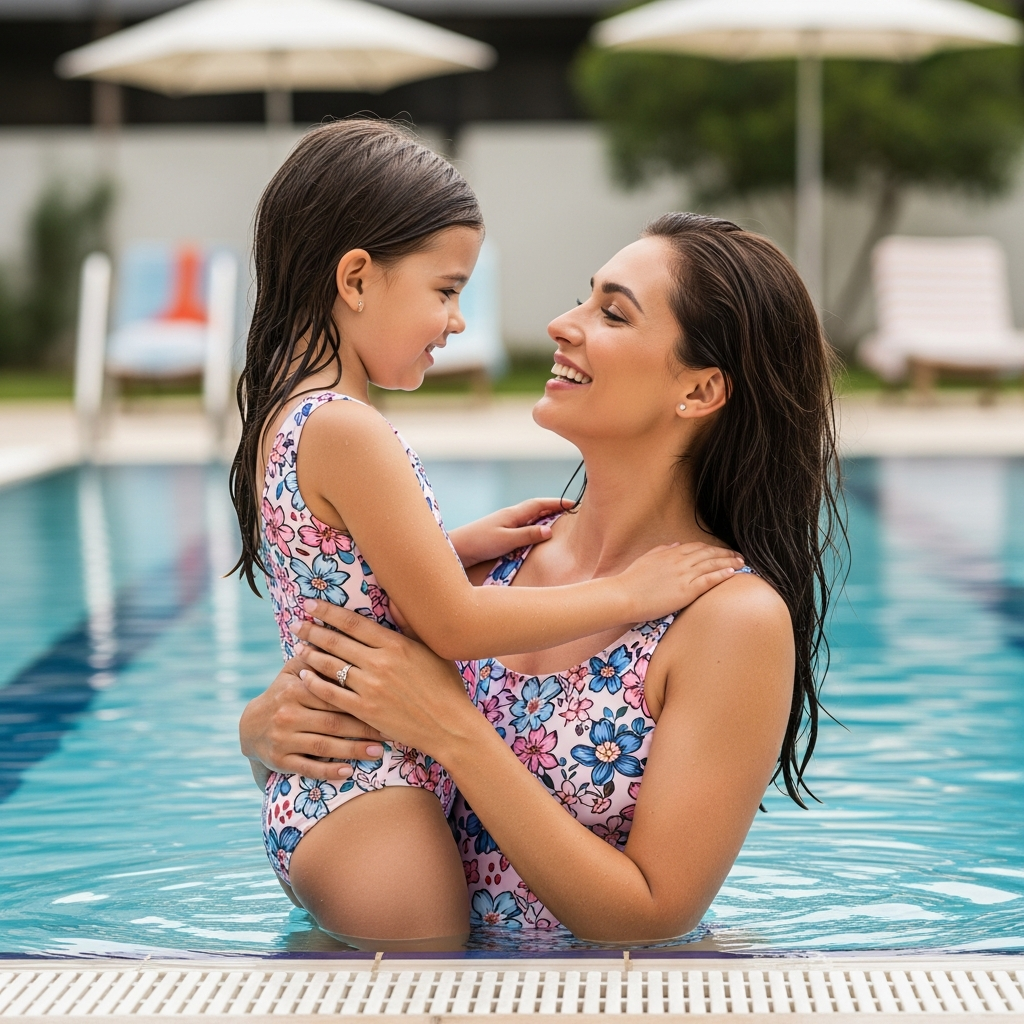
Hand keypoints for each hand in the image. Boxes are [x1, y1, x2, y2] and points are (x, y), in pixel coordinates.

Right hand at [239, 656, 386, 781]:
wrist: (250, 727)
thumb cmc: (285, 693)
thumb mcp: (293, 672)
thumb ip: (316, 655)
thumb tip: (341, 630)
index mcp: (295, 688)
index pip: (333, 693)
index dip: (361, 698)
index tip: (386, 702)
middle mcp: (287, 713)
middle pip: (333, 721)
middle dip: (364, 728)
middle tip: (391, 732)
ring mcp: (283, 739)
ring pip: (324, 746)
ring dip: (353, 750)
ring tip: (379, 752)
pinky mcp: (280, 761)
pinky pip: (309, 768)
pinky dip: (330, 771)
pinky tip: (349, 771)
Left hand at [292, 599, 480, 760]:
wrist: (450, 726)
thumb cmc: (445, 686)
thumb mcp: (432, 649)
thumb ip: (409, 624)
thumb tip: (392, 599)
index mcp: (396, 644)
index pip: (353, 623)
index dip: (328, 612)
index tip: (310, 604)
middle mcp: (380, 663)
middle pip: (336, 641)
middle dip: (313, 630)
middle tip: (297, 624)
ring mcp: (370, 688)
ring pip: (331, 666)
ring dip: (311, 654)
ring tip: (299, 647)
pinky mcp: (365, 711)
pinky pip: (331, 694)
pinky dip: (314, 683)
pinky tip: (304, 675)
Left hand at [448, 497, 568, 567]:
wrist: (457, 548)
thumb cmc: (480, 543)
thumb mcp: (506, 540)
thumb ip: (528, 535)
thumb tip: (549, 530)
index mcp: (513, 514)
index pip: (539, 504)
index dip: (557, 503)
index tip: (574, 504)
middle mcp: (510, 516)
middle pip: (536, 508)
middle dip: (553, 508)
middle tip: (570, 512)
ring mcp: (504, 523)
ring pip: (529, 517)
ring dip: (544, 517)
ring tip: (558, 522)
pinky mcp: (499, 533)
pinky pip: (522, 526)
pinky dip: (533, 527)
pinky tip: (535, 534)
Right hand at [619, 543, 744, 621]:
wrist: (624, 595)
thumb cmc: (632, 580)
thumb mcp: (647, 558)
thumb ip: (663, 550)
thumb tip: (675, 544)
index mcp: (670, 553)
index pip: (698, 547)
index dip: (712, 548)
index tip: (722, 551)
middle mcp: (680, 561)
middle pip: (709, 554)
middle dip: (726, 554)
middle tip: (739, 556)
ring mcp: (684, 575)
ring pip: (712, 565)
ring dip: (729, 562)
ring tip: (741, 563)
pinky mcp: (686, 590)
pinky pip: (708, 580)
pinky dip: (722, 575)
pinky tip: (732, 573)